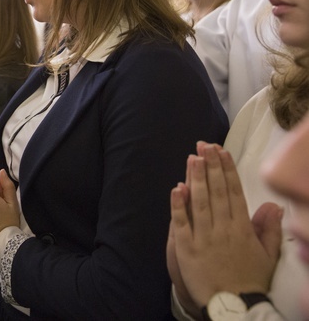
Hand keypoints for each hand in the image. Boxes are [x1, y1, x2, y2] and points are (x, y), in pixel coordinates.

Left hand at [169, 142, 282, 308]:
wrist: (234, 307)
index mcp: (242, 228)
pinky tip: (177, 187)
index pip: (234, 192)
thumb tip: (273, 205)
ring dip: (196, 178)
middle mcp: (223, 228)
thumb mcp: (267, 255)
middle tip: (204, 145)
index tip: (222, 152)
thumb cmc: (251, 281)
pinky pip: (181, 222)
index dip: (227, 170)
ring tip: (192, 157)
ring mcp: (204, 237)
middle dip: (211, 166)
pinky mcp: (187, 248)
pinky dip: (178, 204)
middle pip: (216, 191)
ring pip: (199, 202)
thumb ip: (268, 229)